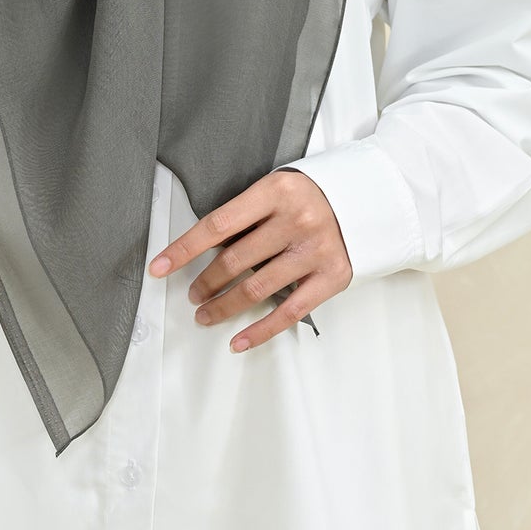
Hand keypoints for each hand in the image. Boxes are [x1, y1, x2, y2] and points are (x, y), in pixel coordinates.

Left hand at [148, 168, 352, 351]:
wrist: (371, 199)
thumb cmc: (314, 195)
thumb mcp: (278, 188)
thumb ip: (247, 214)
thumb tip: (205, 249)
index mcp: (276, 191)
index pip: (217, 225)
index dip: (183, 249)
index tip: (159, 267)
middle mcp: (296, 220)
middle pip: (234, 260)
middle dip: (205, 283)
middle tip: (193, 294)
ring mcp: (315, 250)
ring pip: (256, 289)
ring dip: (223, 307)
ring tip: (205, 314)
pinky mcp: (332, 277)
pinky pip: (288, 311)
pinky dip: (260, 331)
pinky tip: (238, 341)